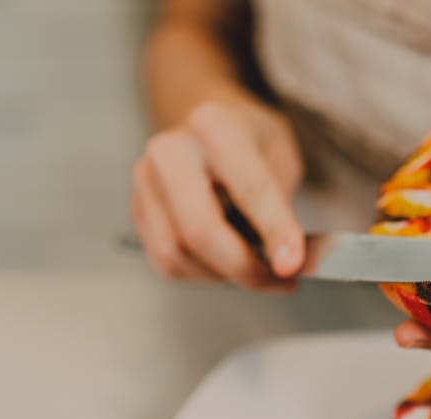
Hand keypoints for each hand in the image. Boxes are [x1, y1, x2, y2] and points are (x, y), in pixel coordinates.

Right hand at [130, 86, 304, 289]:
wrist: (210, 131)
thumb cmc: (250, 144)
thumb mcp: (282, 160)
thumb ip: (283, 209)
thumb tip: (291, 263)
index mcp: (214, 126)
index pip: (248, 189)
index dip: (275, 232)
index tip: (292, 265)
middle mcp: (170, 150)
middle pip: (199, 230)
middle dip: (244, 268)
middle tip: (279, 280)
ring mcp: (146, 181)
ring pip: (176, 254)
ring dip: (222, 276)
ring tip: (256, 272)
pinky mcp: (138, 210)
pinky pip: (165, 261)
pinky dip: (201, 274)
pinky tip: (226, 265)